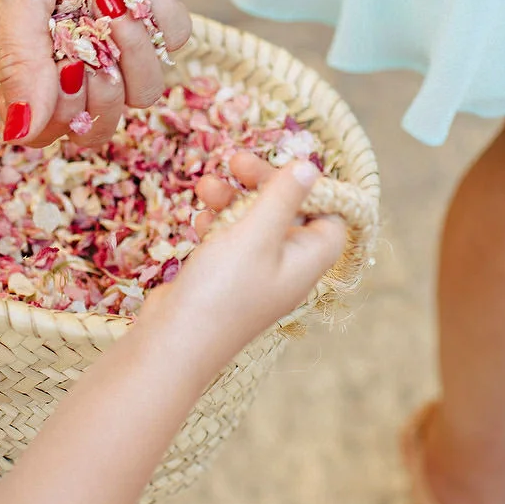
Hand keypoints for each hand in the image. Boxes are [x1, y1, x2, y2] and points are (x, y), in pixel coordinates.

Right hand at [0, 0, 190, 146]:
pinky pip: (170, 43)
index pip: (39, 127)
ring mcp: (115, 37)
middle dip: (98, 91)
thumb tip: (19, 135)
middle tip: (91, 40)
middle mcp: (67, 55)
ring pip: (141, 94)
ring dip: (131, 50)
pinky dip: (155, 7)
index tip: (60, 73)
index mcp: (18, 55)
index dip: (56, 116)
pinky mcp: (158, 12)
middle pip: (94, 124)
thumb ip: (21, 62)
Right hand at [135, 153, 347, 369]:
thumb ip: (283, 197)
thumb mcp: (256, 235)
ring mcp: (255, 273)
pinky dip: (216, 223)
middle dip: (261, 183)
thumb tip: (310, 167)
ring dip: (231, 199)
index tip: (286, 164)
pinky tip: (199, 220)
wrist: (175, 343)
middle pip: (288, 211)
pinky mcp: (226, 277)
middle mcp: (287, 266)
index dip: (312, 187)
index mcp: (308, 260)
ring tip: (205, 186)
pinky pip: (229, 239)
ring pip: (253, 221)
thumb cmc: (222, 291)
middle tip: (235, 160)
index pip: (330, 215)